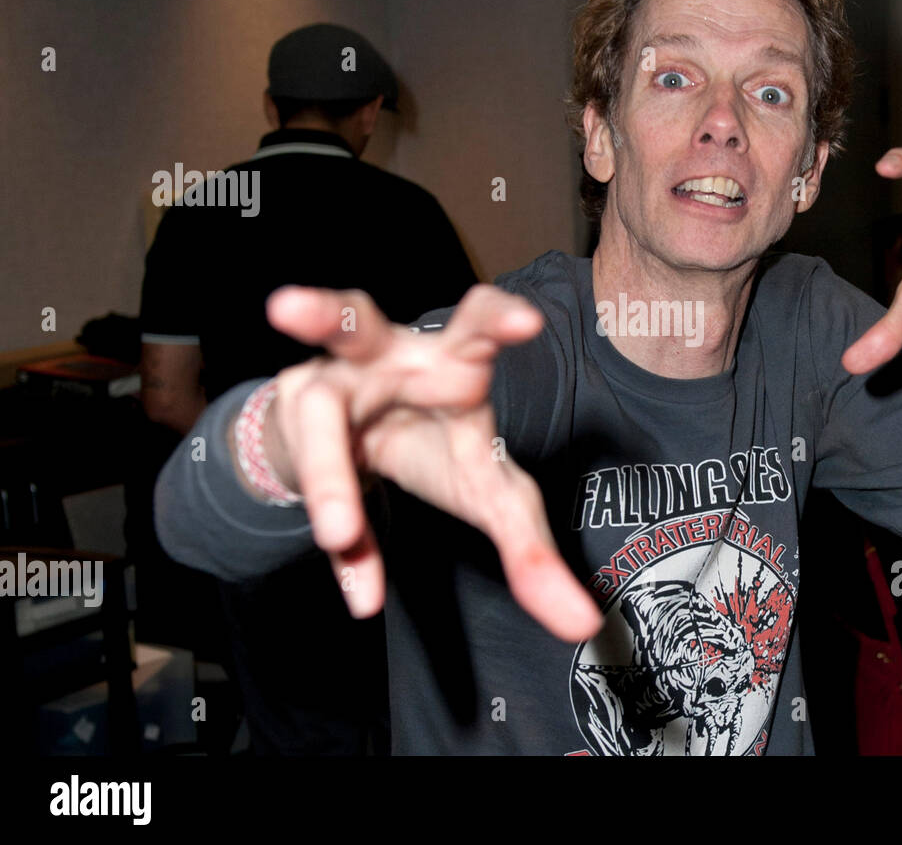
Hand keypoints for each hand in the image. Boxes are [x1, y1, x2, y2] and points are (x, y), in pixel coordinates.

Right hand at [255, 284, 602, 642]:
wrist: (347, 450)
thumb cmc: (432, 448)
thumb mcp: (487, 496)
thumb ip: (531, 553)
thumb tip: (583, 625)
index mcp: (446, 361)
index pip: (474, 322)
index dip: (498, 319)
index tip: (529, 323)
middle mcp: (380, 360)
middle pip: (355, 321)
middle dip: (329, 314)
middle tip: (290, 309)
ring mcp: (325, 387)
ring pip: (313, 413)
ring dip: (326, 474)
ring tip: (338, 535)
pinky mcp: (287, 427)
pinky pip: (314, 494)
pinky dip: (345, 550)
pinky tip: (366, 594)